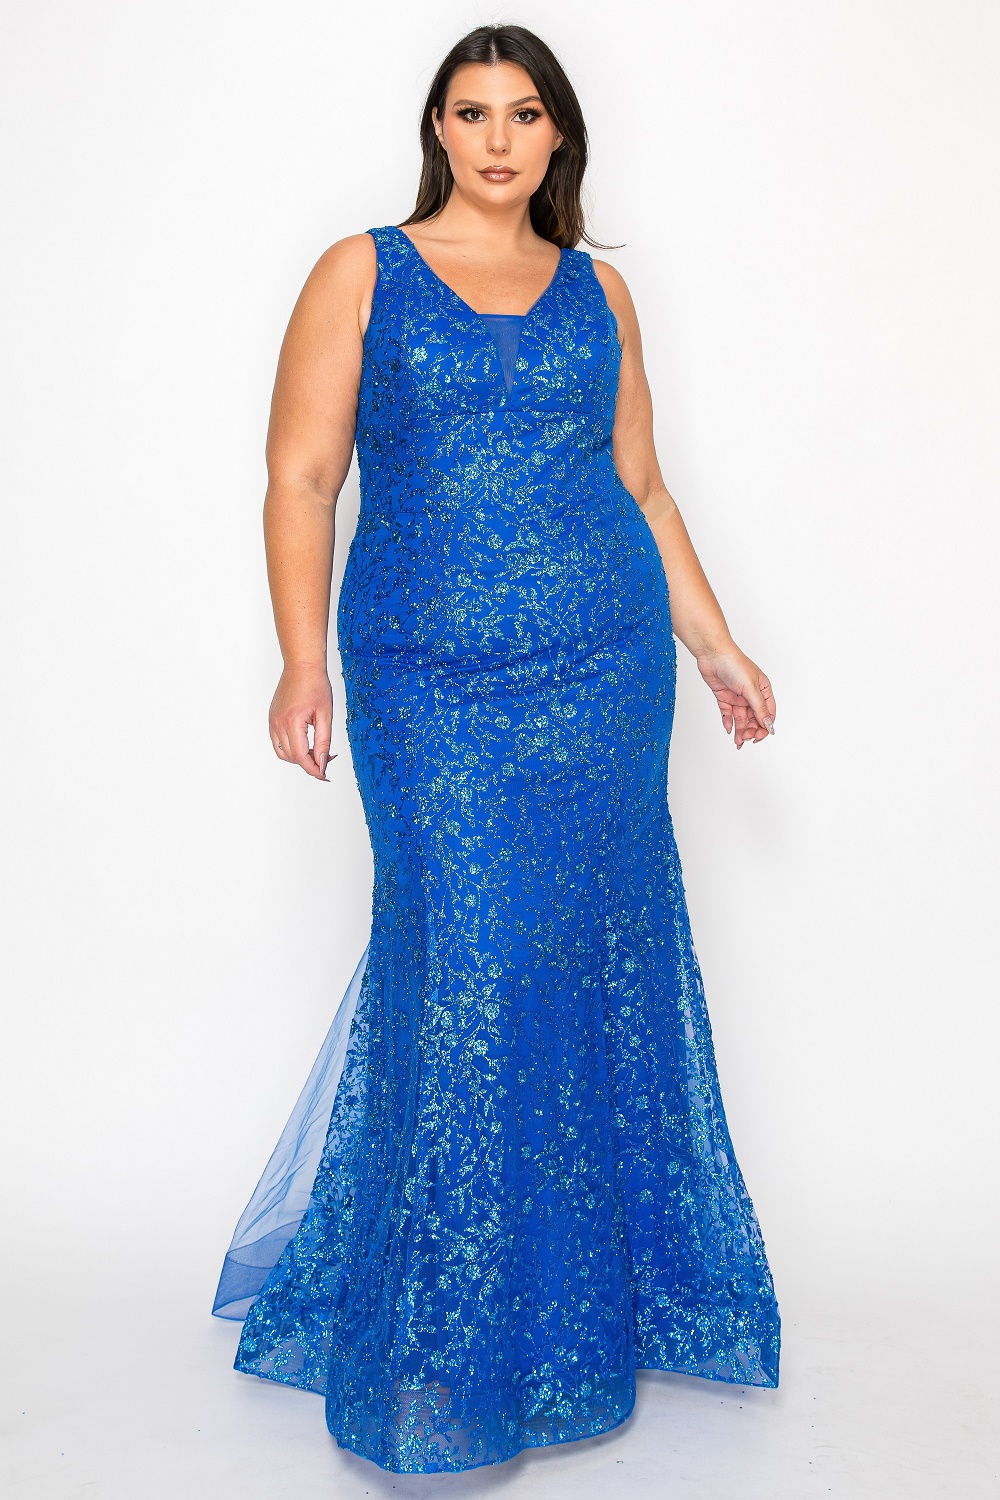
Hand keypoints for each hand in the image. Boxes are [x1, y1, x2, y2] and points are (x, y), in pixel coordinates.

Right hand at [269, 662, 335, 779]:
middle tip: (327, 758)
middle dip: (309, 763)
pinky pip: (278, 742)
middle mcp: (278, 723)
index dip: (314, 769)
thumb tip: (323, 762)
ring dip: (298, 757)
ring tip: (316, 750)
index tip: (325, 775)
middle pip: (292, 757)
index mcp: (292, 722)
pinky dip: (290, 748)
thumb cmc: (315, 685)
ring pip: (282, 753)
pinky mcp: (272, 718)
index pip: (301, 756)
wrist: (301, 666)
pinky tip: (305, 742)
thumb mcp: (326, 714)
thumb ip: (324, 741)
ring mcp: (272, 721)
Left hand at [696, 647, 775, 748]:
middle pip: (754, 718)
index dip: (765, 726)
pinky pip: (728, 713)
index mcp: (763, 690)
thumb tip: (768, 724)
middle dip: (751, 730)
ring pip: (741, 718)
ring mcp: (738, 697)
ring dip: (740, 730)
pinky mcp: (724, 697)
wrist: (713, 654)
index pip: (768, 713)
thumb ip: (759, 708)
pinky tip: (728, 729)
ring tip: (737, 741)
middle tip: (744, 738)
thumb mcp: (751, 688)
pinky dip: (728, 722)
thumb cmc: (735, 664)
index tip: (758, 737)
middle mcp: (752, 695)